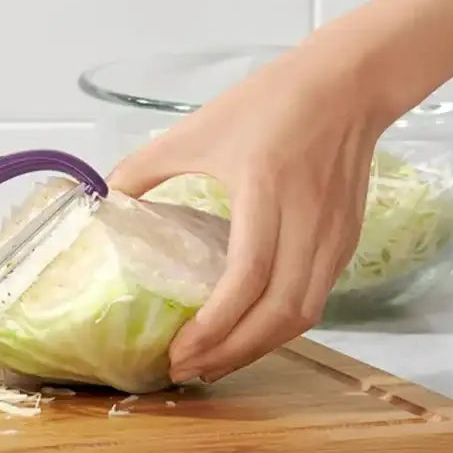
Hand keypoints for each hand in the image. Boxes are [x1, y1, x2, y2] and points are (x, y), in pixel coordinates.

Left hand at [108, 42, 384, 383]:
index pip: (247, 280)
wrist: (346, 83)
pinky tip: (249, 329)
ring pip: (304, 314)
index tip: (177, 352)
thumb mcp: (196, 130)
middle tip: (188, 369)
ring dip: (258, 347)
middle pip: (279, 314)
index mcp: (267, 194)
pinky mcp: (348, 240)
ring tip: (214, 361)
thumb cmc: (270, 102)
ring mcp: (335, 236)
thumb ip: (144, 166)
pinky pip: (317, 298)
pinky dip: (282, 324)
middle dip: (232, 353)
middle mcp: (309, 223)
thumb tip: (104, 199)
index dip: (214, 327)